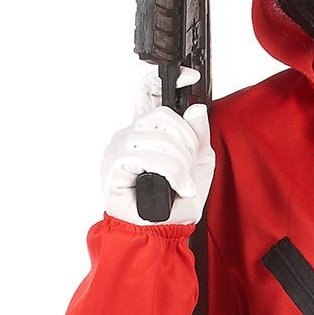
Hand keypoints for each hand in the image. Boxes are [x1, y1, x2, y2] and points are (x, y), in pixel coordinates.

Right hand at [101, 60, 214, 226]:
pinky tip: (178, 187)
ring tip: (186, 184)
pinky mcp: (113, 167)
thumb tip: (196, 109)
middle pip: (162, 115)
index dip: (165, 79)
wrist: (159, 237)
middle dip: (187, 142)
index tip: (189, 77)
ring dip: (181, 163)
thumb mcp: (199, 168)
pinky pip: (146, 156)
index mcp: (147, 132)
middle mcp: (129, 136)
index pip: (148, 92)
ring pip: (158, 137)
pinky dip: (171, 172)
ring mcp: (118, 150)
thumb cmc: (173, 206)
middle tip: (192, 168)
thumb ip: (200, 138)